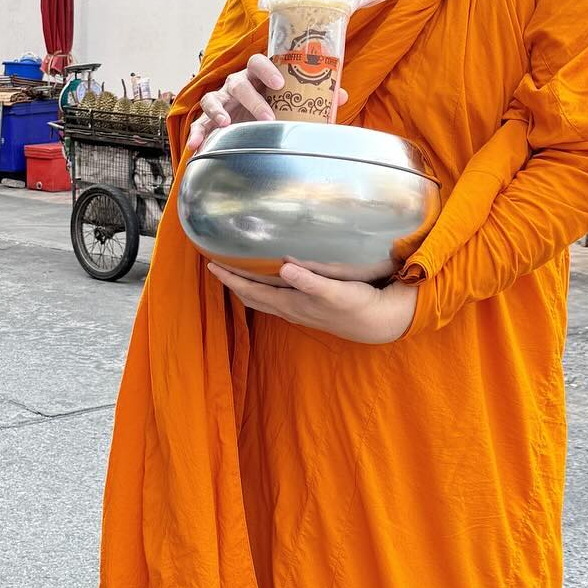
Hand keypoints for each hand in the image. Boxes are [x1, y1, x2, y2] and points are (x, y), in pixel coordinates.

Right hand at [184, 54, 346, 152]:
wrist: (248, 127)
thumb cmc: (272, 109)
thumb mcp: (290, 104)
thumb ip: (312, 99)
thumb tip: (340, 95)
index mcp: (257, 76)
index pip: (259, 62)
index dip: (268, 70)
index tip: (279, 83)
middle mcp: (236, 84)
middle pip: (238, 83)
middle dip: (252, 99)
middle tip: (267, 117)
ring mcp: (220, 100)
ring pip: (213, 99)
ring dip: (218, 111)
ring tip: (224, 124)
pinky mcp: (207, 119)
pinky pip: (198, 122)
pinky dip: (196, 132)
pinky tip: (195, 145)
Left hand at [209, 261, 417, 343]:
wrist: (376, 323)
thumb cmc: (356, 305)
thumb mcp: (334, 291)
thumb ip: (310, 280)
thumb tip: (284, 268)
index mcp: (289, 303)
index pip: (250, 290)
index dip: (230, 278)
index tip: (211, 264)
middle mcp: (288, 309)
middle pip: (250, 296)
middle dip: (231, 282)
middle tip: (215, 265)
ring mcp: (297, 311)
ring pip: (261, 299)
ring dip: (245, 286)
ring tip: (234, 272)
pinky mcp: (307, 309)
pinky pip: (274, 299)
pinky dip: (262, 289)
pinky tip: (268, 281)